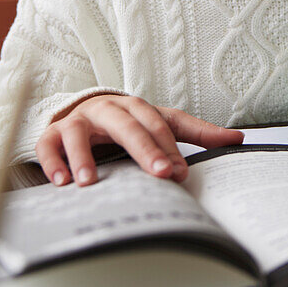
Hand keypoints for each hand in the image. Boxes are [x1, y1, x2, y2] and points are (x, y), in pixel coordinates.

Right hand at [36, 94, 243, 186]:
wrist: (83, 113)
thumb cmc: (127, 122)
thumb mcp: (160, 123)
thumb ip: (196, 132)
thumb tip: (239, 138)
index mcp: (134, 106)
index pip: (155, 123)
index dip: (168, 147)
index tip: (180, 173)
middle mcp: (106, 109)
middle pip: (125, 124)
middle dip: (143, 149)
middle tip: (159, 174)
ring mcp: (77, 120)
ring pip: (78, 131)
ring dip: (83, 156)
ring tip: (90, 182)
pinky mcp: (52, 133)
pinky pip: (48, 144)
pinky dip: (53, 161)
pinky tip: (61, 182)